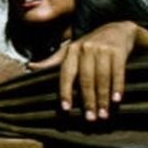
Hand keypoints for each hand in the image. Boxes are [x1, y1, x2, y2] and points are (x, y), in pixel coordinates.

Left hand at [26, 21, 147, 121]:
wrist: (118, 28)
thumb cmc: (91, 44)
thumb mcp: (71, 49)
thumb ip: (53, 60)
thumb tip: (30, 66)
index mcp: (71, 51)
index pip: (66, 74)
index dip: (65, 92)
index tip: (66, 109)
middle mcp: (85, 48)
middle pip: (85, 79)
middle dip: (87, 101)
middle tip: (90, 119)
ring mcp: (102, 49)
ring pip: (101, 78)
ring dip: (103, 98)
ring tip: (103, 114)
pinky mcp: (118, 51)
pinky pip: (117, 72)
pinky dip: (117, 87)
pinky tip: (116, 100)